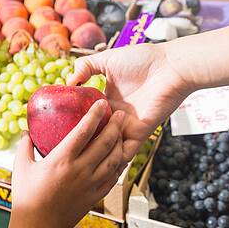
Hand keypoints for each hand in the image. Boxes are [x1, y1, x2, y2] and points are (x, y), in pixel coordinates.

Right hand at [6, 100, 125, 227]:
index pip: (84, 131)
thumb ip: (24, 146)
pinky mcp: (96, 195)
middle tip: (120, 114)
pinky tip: (121, 157)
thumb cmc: (27, 197)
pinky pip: (114, 176)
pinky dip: (120, 164)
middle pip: (105, 143)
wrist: (38, 227)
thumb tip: (27, 131)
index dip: (95, 115)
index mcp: (62, 160)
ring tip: (123, 132)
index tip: (102, 103)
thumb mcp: (21, 167)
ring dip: (121, 143)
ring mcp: (90, 184)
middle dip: (115, 126)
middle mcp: (80, 170)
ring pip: (114, 159)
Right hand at [67, 43, 191, 160]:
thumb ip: (85, 66)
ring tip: (77, 165)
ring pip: (109, 149)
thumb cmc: (142, 60)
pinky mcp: (140, 133)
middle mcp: (117, 117)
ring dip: (96, 156)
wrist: (170, 66)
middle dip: (83, 147)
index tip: (58, 133)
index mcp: (108, 101)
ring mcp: (128, 127)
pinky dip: (113, 161)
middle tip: (63, 154)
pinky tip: (97, 167)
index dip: (76, 126)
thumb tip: (68, 81)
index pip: (89, 119)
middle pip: (97, 137)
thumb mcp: (106, 60)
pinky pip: (125, 153)